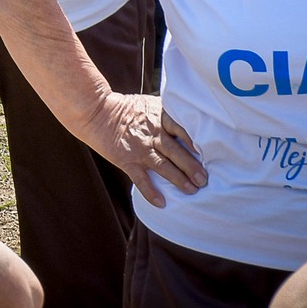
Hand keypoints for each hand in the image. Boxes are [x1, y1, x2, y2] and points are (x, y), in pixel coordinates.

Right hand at [83, 92, 205, 208]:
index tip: (210, 153)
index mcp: (159, 117)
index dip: (195, 141)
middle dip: (191, 166)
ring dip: (178, 179)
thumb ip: (169, 117)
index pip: (182, 129)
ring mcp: (139, 147)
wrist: (96, 112)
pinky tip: (161, 202)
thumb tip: (194, 130)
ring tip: (192, 190)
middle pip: (175, 151)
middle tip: (204, 179)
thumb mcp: (150, 105)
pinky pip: (140, 178)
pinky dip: (150, 191)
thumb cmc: (126, 109)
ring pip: (162, 165)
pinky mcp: (126, 160)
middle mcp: (151, 132)